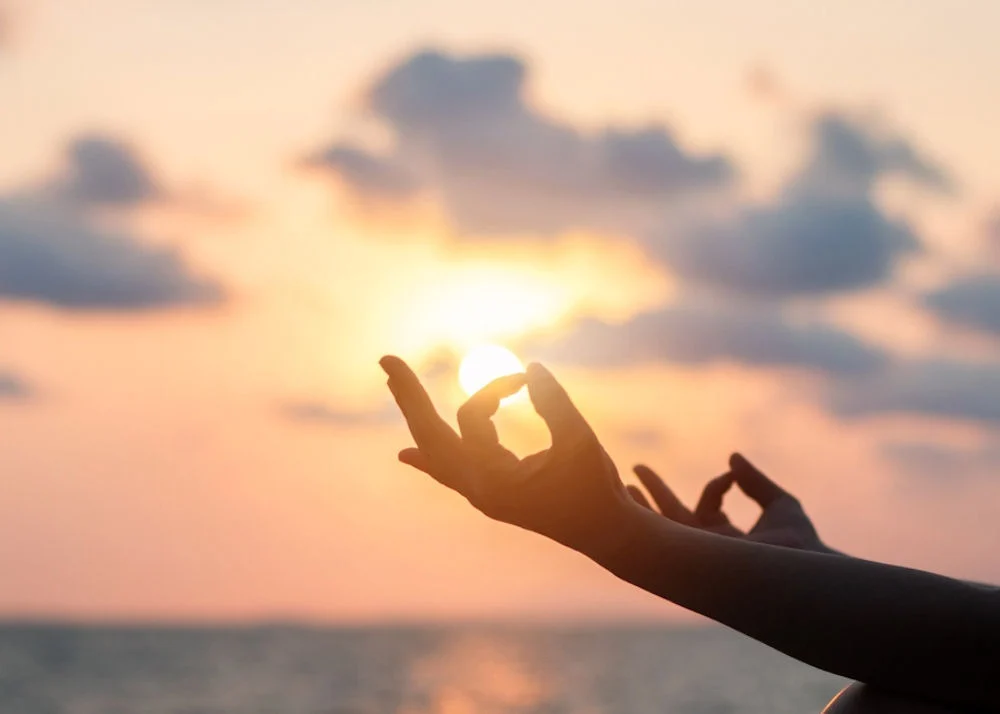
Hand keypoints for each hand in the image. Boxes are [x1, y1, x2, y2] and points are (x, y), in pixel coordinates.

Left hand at [380, 355, 635, 560]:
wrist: (606, 534)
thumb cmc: (596, 488)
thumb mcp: (579, 440)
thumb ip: (554, 403)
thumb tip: (531, 368)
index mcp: (492, 481)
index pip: (471, 417)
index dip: (492, 388)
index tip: (523, 376)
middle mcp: (477, 490)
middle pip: (429, 435)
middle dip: (409, 397)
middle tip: (385, 360)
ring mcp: (481, 495)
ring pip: (435, 453)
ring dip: (417, 419)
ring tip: (394, 387)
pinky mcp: (491, 495)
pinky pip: (448, 473)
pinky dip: (428, 458)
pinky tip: (407, 455)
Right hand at [627, 454, 833, 552]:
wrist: (804, 570)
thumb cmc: (801, 544)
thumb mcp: (780, 504)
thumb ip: (755, 482)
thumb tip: (732, 457)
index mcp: (727, 537)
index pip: (707, 506)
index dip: (716, 486)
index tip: (731, 475)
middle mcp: (709, 548)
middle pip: (672, 517)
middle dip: (652, 496)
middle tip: (629, 476)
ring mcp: (698, 553)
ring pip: (662, 527)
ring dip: (640, 507)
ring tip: (620, 487)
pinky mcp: (693, 554)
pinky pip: (664, 534)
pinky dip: (645, 520)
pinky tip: (628, 505)